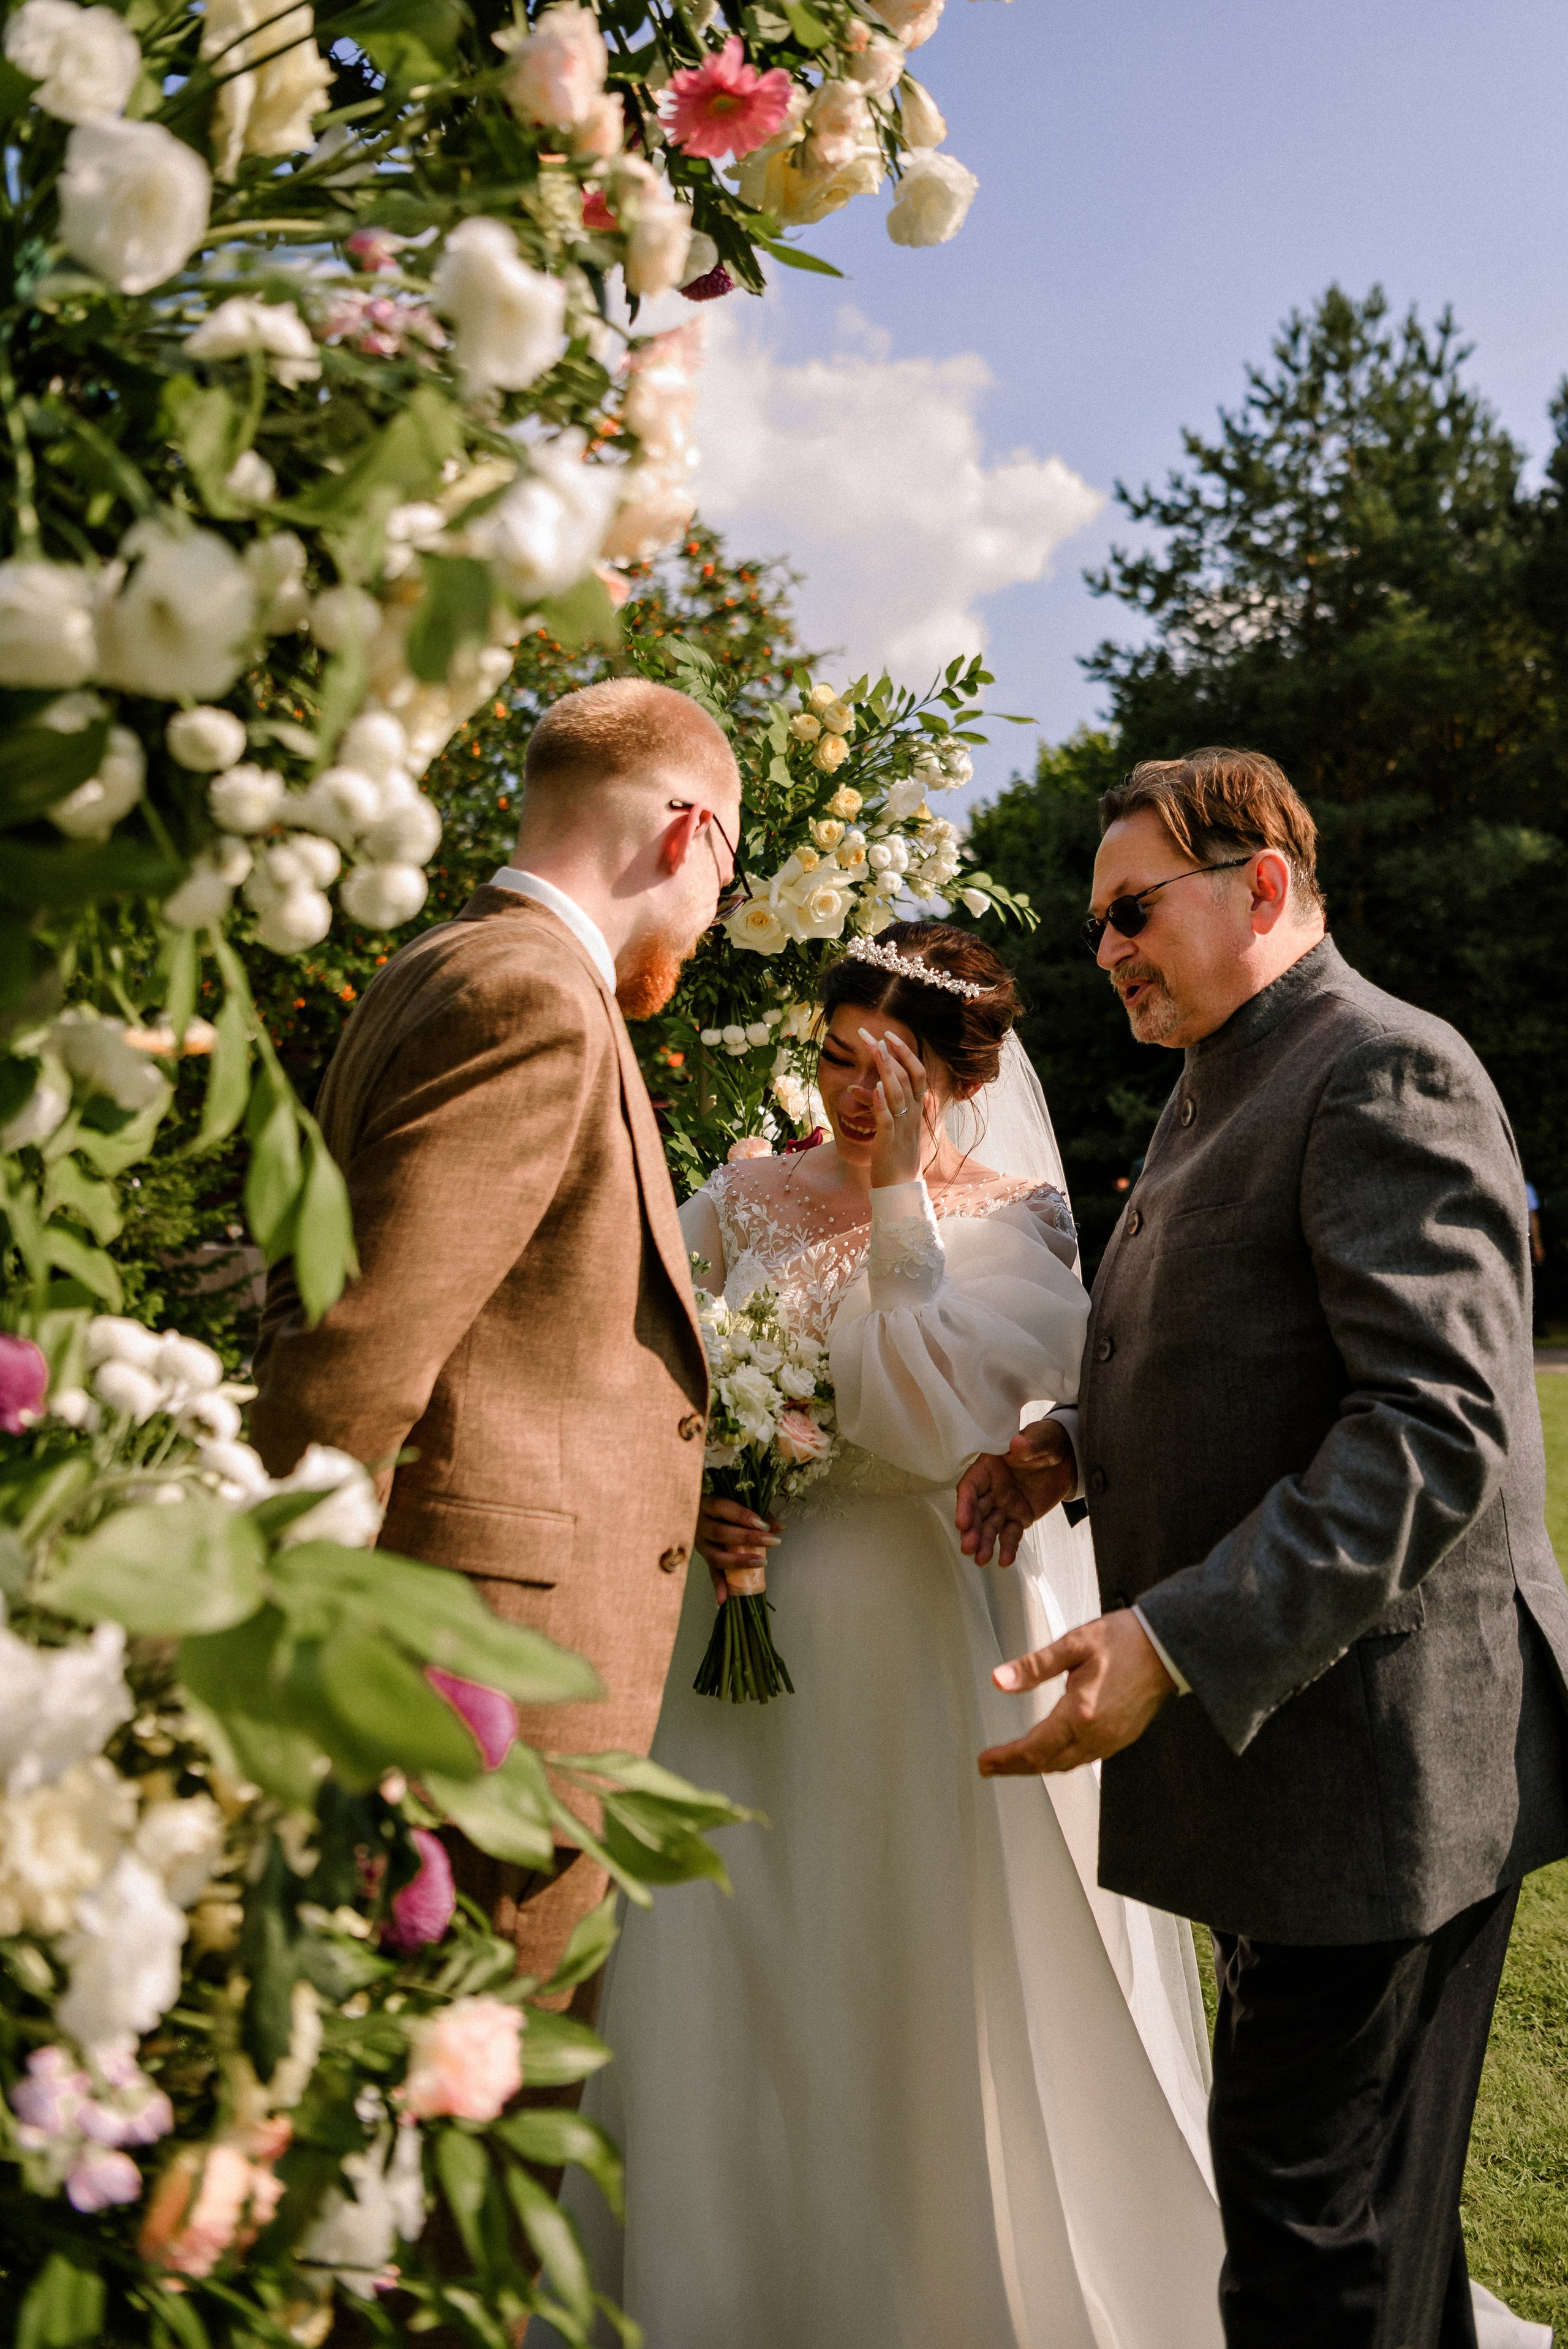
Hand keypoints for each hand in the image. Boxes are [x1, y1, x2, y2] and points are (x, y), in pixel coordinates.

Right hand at [695, 1496, 779, 1600]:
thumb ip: (760, 1514)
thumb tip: (781, 1527)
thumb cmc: (726, 1507)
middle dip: (747, 1538)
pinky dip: (718, 1586)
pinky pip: (710, 1573)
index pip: (722, 1508)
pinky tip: (723, 1599)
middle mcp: (699, 1524)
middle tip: (771, 1541)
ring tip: (761, 1563)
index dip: (742, 1516)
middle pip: (720, 1533)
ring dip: (738, 1562)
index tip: (763, 1524)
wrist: (695, 1512)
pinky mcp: (703, 1558)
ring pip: (714, 1555)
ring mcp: (699, 1543)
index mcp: (707, 1504)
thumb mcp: (740, 1504)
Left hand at [860, 1027, 928, 1188]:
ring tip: (877, 1049)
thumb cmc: (896, 1157)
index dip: (905, 1053)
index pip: (917, 1073)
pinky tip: (875, 1088)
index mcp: (915, 1110)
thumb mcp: (898, 1127)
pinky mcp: (889, 1142)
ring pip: (898, 1093)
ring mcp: (902, 1128)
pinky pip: (888, 1119)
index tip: (889, 1035)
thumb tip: (879, 1087)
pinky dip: (882, 1103)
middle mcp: (912, 1115)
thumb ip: (891, 1107)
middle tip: (873, 1034)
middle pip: (908, 1076)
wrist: (901, 1190)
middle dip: (891, 1053)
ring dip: (887, 1070)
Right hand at [956, 1418, 1076, 1567]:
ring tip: (982, 1560)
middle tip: (969, 1548)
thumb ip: (1030, 1443)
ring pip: (990, 1526)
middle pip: (977, 1511)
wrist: (1069, 1458)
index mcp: (990, 1467)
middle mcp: (992, 1487)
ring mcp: (1004, 1504)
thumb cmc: (1048, 1441)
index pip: (971, 1487)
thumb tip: (1017, 1444)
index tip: (962, 1522)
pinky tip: (1005, 1561)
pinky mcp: (1019, 1517)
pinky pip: (1011, 1534)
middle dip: (972, 1530)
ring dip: (985, 1543)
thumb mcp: (1042, 1439)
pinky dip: (1008, 1548)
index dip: (965, 1505)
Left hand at [977, 1610, 1174, 1776]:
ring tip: (1015, 1762)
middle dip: (1016, 1767)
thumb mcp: (1073, 1645)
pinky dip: (1062, 1760)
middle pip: (1048, 1763)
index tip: (985, 1762)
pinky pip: (1085, 1758)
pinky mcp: (1123, 1737)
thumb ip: (1034, 1667)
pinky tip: (1052, 1752)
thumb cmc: (1125, 1640)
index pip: (1034, 1748)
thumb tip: (1000, 1680)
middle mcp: (1097, 1734)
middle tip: (991, 1767)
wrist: (1166, 1646)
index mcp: (1081, 1713)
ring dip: (1038, 1766)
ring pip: (1067, 1764)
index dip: (1005, 1759)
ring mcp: (1113, 1739)